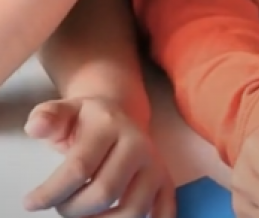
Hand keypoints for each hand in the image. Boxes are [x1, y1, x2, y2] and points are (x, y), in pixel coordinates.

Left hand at [23, 97, 174, 217]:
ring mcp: (154, 164)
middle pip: (105, 192)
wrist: (119, 112)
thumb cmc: (85, 120)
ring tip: (85, 216)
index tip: (31, 203)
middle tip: (61, 206)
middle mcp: (138, 144)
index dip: (51, 192)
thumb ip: (47, 118)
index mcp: (110, 126)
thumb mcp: (63, 112)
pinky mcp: (164, 179)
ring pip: (134, 208)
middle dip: (74, 209)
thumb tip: (37, 127)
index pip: (79, 168)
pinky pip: (165, 209)